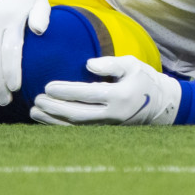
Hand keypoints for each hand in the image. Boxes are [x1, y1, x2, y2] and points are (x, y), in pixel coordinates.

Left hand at [30, 55, 181, 125]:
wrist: (160, 105)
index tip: (48, 86)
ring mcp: (108, 126)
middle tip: (36, 100)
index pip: (88, 94)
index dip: (66, 91)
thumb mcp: (132, 64)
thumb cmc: (143, 79)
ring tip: (34, 111)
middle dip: (55, 108)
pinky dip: (60, 126)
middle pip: (78, 114)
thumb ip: (110, 63)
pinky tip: (46, 120)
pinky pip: (78, 131)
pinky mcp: (104, 131)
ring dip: (53, 120)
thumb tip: (88, 64)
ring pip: (76, 126)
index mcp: (119, 96)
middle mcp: (112, 114)